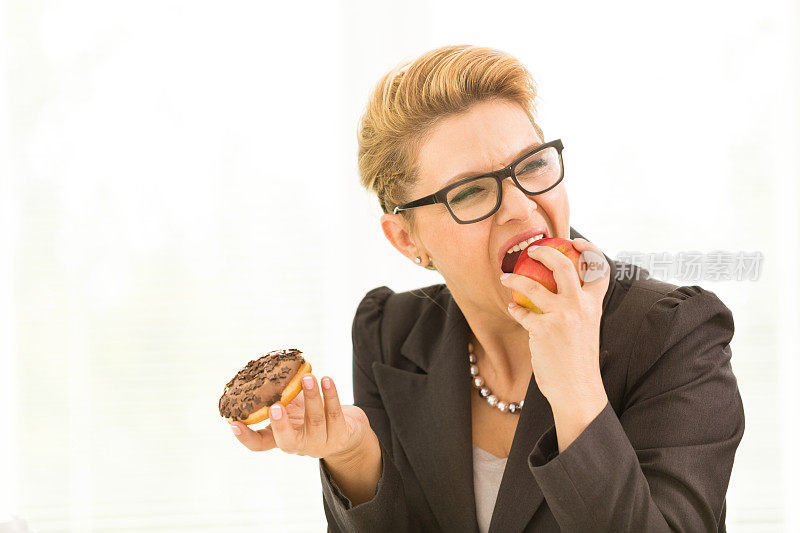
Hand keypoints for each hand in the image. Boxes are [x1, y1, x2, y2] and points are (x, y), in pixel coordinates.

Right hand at [230, 374, 372, 461]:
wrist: (347, 431)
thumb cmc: (311, 415)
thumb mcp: (293, 408)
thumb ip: (280, 396)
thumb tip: (264, 368)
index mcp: (282, 439)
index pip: (260, 445)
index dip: (246, 438)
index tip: (234, 423)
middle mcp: (300, 445)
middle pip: (288, 442)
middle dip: (281, 425)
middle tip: (275, 407)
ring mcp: (321, 443)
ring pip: (316, 421)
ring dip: (312, 397)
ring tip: (308, 377)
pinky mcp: (341, 436)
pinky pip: (335, 415)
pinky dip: (331, 396)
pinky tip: (327, 380)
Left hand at [499, 237, 609, 407]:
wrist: (577, 390)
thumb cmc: (579, 361)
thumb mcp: (587, 329)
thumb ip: (578, 309)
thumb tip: (558, 292)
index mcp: (594, 305)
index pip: (599, 269)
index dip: (590, 250)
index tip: (575, 242)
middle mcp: (580, 307)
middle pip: (564, 266)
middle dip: (546, 252)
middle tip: (532, 250)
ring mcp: (562, 317)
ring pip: (533, 286)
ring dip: (515, 279)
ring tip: (505, 277)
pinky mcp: (543, 329)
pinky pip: (522, 312)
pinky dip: (515, 309)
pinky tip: (512, 309)